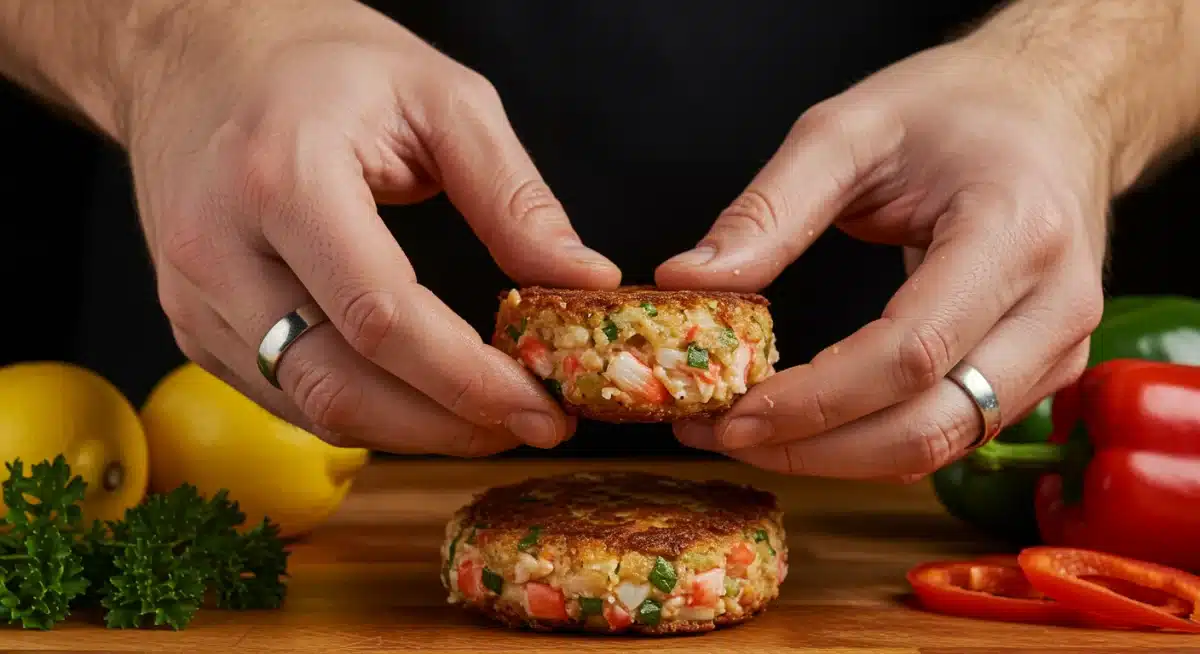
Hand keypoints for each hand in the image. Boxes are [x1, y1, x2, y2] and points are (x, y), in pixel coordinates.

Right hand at [128, 2, 619, 454]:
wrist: (196, 54)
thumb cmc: (322, 64)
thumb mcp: (441, 98)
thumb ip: (513, 196)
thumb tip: (583, 278)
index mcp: (282, 177)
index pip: (380, 316)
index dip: (468, 378)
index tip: (542, 406)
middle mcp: (220, 251)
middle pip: (341, 385)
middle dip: (450, 425)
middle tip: (533, 425)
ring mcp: (194, 298)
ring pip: (314, 407)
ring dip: (415, 430)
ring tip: (492, 416)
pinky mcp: (193, 325)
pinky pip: (289, 396)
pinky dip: (369, 411)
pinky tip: (425, 396)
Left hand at [657, 41, 1110, 478]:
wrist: (1056, 106)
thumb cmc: (959, 108)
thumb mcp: (849, 129)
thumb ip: (769, 209)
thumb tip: (686, 279)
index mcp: (1015, 231)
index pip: (911, 351)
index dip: (816, 399)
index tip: (732, 411)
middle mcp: (1055, 304)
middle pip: (930, 423)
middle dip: (814, 448)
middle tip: (720, 433)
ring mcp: (1060, 348)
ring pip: (942, 446)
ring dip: (837, 458)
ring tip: (748, 433)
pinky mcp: (1043, 373)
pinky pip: (952, 433)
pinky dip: (873, 443)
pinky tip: (807, 426)